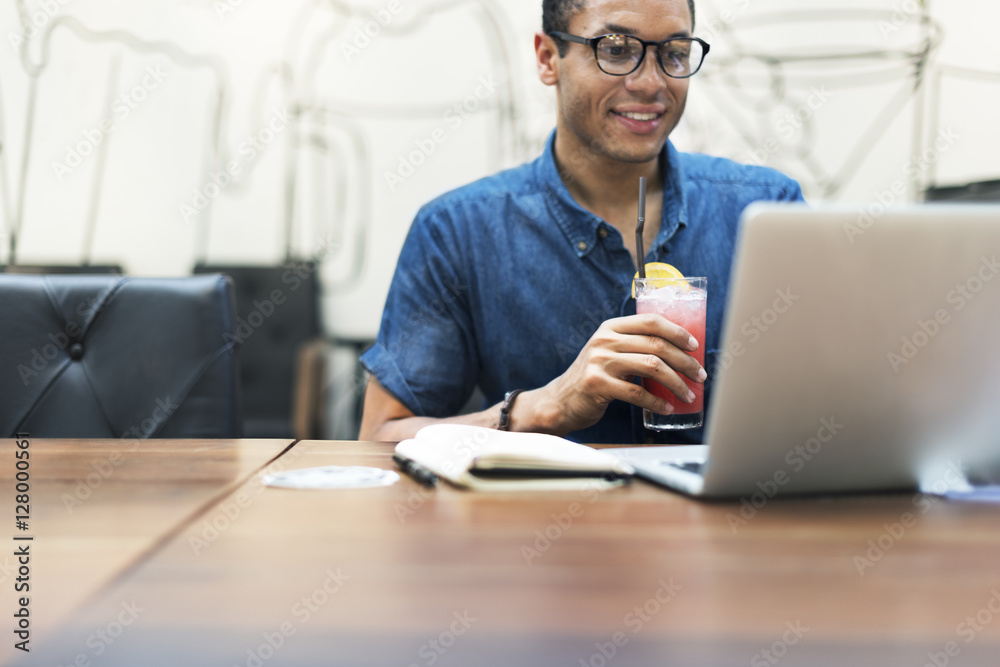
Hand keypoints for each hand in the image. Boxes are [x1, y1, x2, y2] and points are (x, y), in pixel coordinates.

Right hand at [525, 314, 706, 434]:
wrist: (561, 400)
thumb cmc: (595, 377)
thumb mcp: (609, 352)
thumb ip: (634, 346)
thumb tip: (679, 352)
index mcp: (611, 328)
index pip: (651, 321)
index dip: (677, 331)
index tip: (695, 346)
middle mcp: (605, 340)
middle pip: (656, 345)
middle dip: (684, 361)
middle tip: (699, 375)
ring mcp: (600, 362)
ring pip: (651, 367)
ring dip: (676, 382)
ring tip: (687, 394)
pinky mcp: (597, 385)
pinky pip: (637, 393)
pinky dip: (657, 402)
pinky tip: (667, 407)